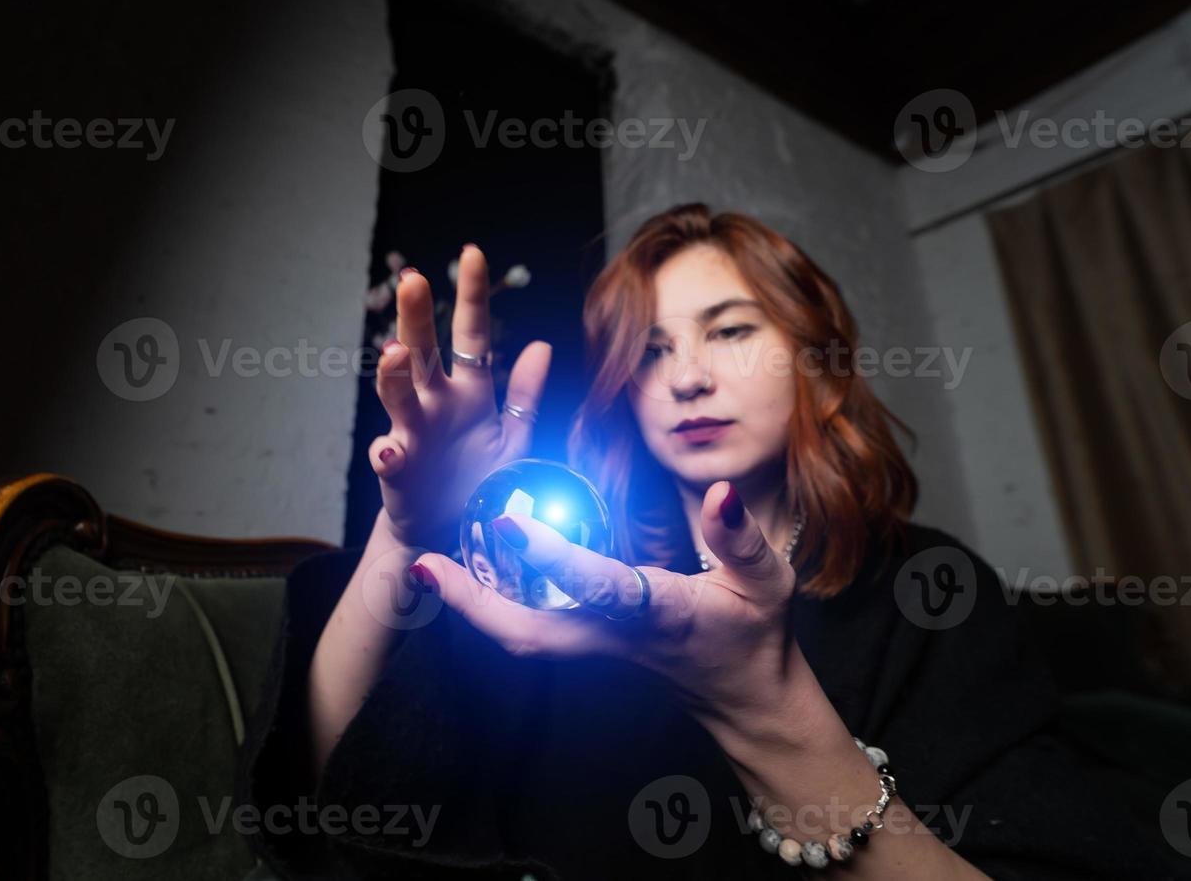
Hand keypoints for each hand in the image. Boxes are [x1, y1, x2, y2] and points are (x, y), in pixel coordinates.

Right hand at [370, 245, 551, 548]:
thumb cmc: (479, 478)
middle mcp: (436, 403)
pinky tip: (390, 451)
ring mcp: (413, 432)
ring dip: (392, 373)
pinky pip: (388, 457)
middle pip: (425, 350)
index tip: (472, 253)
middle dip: (417, 316)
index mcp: (469, 390)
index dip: (472, 296)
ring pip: (398, 394)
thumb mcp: (514, 438)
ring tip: (395, 352)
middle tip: (413, 281)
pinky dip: (386, 453)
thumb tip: (541, 346)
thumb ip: (526, 395)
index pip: (471, 334)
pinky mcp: (397, 470)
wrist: (451, 530)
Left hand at [405, 481, 799, 720]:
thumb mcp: (766, 583)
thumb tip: (720, 490)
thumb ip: (740, 538)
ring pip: (519, 636)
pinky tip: (465, 573)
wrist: (743, 699)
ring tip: (426, 565)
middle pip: (529, 632)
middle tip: (423, 564)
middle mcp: (614, 635)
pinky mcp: (585, 645)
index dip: (555, 558)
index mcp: (658, 613)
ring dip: (470, 606)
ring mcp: (595, 647)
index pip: (600, 586)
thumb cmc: (755, 636)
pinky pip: (528, 630)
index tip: (510, 524)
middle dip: (473, 603)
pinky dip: (490, 607)